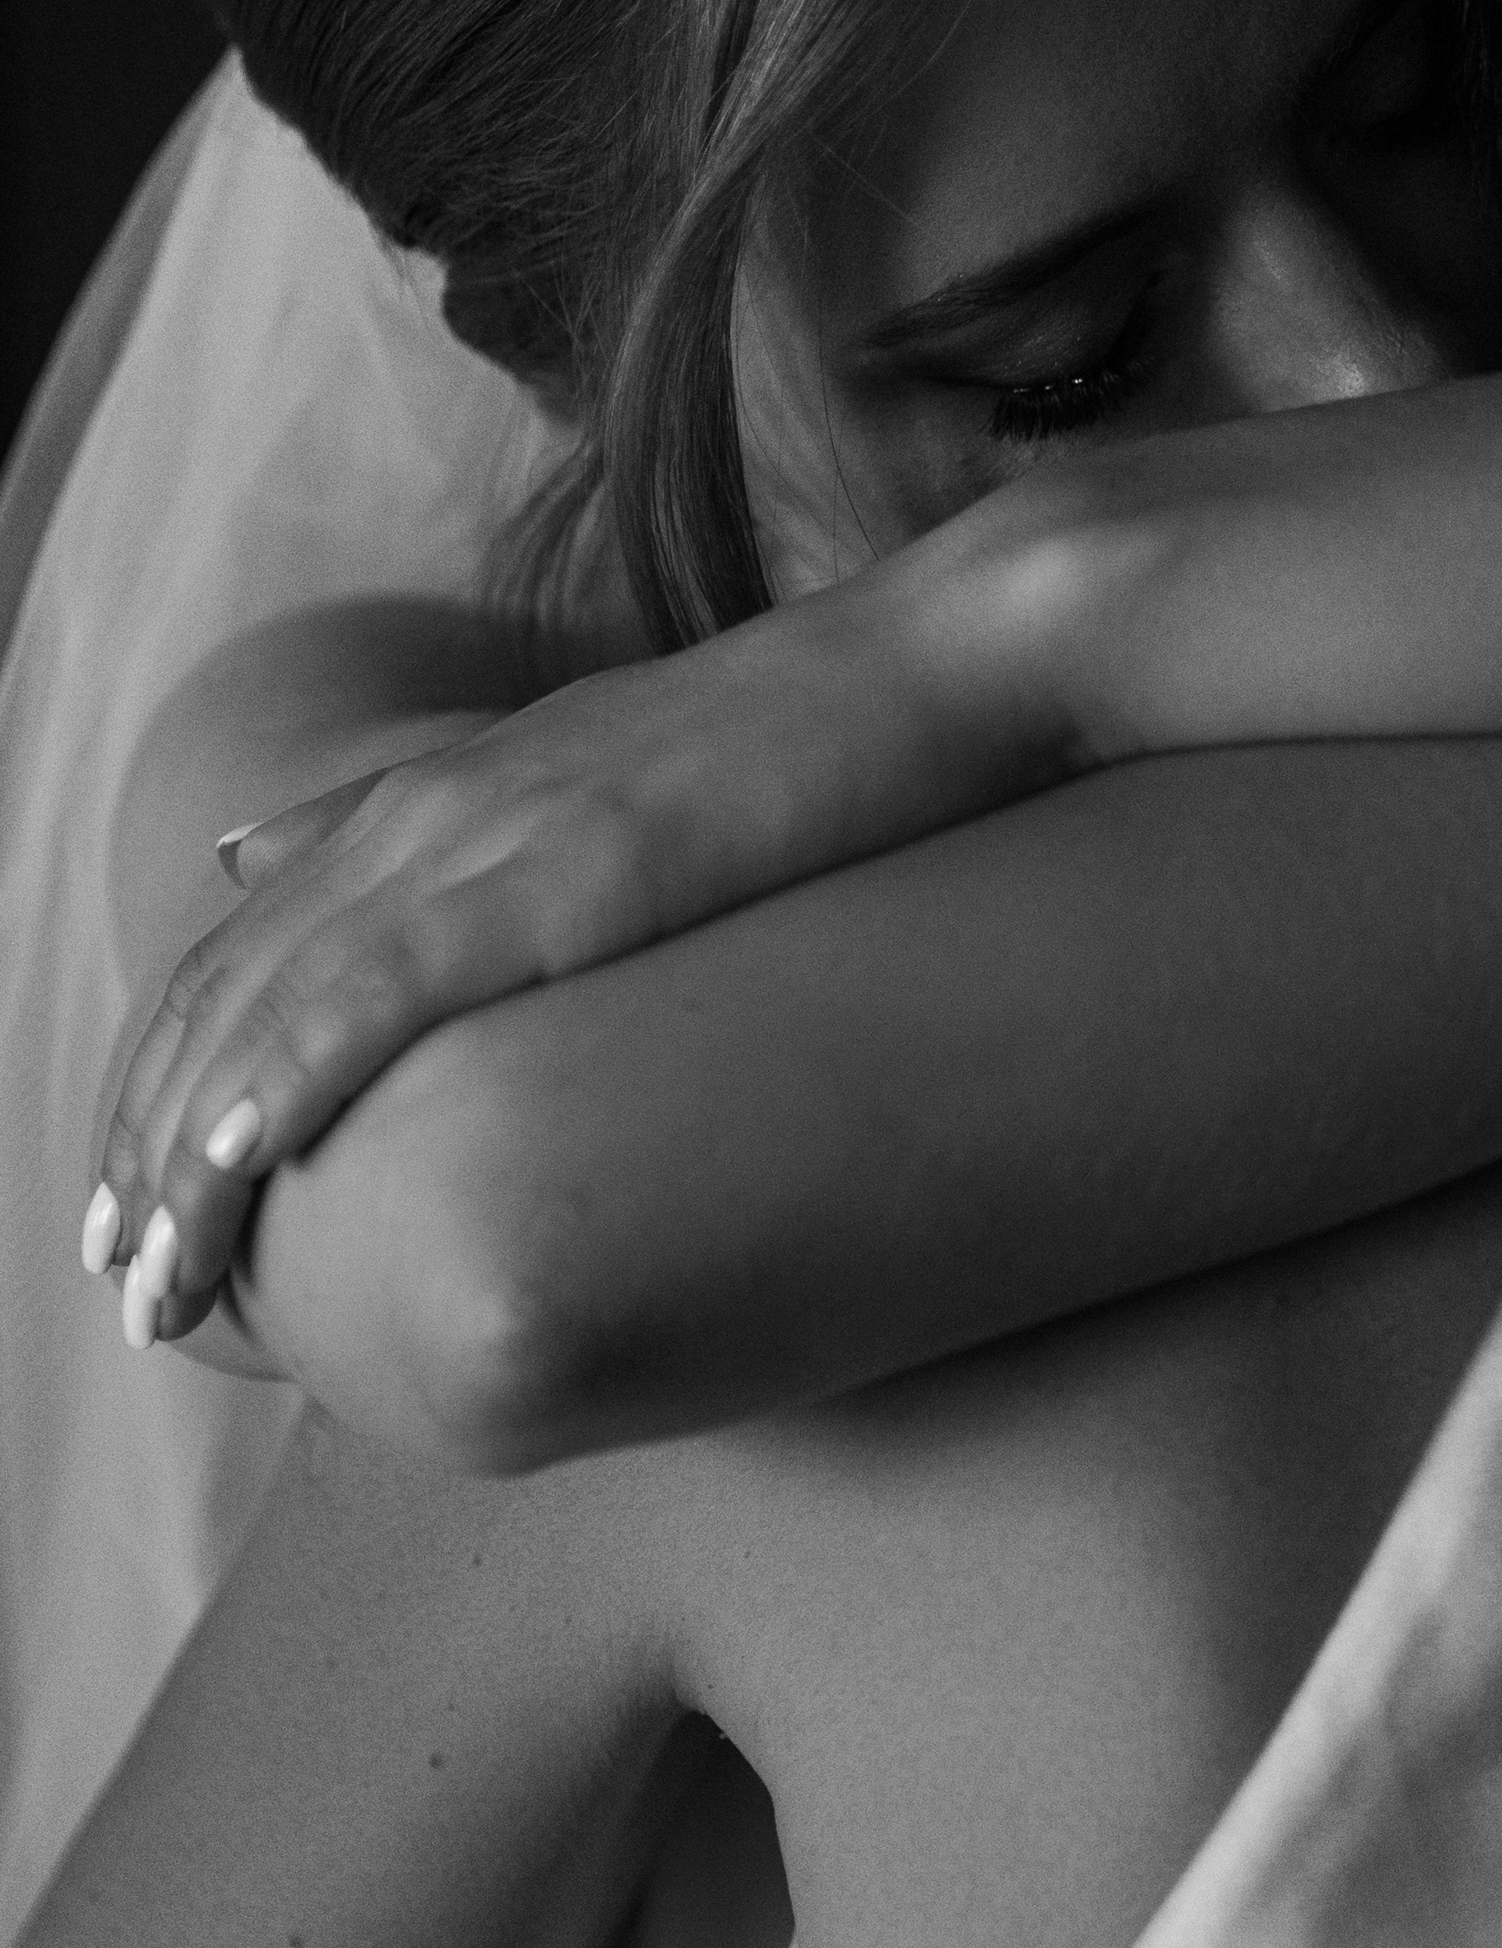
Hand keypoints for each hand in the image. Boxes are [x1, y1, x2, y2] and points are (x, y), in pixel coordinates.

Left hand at [81, 546, 1079, 1343]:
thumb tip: (253, 854)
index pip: (240, 954)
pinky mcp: (546, 881)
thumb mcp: (584, 779)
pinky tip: (229, 1172)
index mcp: (432, 799)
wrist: (933, 665)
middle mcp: (419, 812)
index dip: (168, 1079)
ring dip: (186, 1159)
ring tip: (156, 1283)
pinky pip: (370, 999)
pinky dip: (278, 1087)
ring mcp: (474, 840)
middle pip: (220, 996)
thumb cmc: (809, 742)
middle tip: (121, 1281)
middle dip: (148, 1148)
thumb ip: (426, 818)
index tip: (142, 1200)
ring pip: (264, 1013)